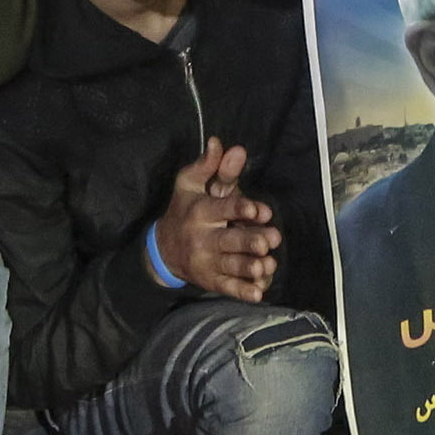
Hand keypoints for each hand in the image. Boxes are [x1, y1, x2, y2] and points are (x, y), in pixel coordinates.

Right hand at [153, 138, 281, 299]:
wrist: (163, 249)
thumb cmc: (185, 208)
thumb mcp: (190, 183)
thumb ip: (209, 165)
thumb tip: (220, 142)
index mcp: (200, 212)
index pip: (222, 208)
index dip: (241, 209)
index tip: (260, 210)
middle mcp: (203, 238)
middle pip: (228, 241)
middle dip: (249, 241)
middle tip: (271, 239)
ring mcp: (206, 262)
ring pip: (231, 266)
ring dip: (250, 268)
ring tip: (268, 265)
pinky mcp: (211, 281)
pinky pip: (227, 288)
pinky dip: (242, 292)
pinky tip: (259, 293)